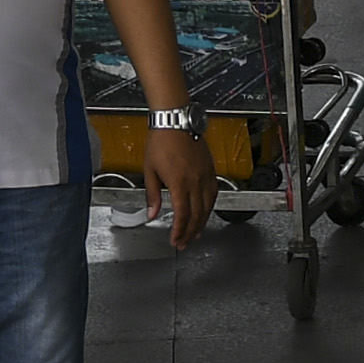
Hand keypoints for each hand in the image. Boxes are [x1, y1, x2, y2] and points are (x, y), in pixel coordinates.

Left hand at [140, 124, 217, 247]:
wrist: (175, 120)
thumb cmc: (161, 141)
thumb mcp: (149, 170)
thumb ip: (152, 194)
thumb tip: (151, 213)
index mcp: (179, 182)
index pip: (182, 214)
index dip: (179, 231)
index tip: (175, 240)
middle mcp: (195, 181)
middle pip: (197, 214)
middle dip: (190, 231)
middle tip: (184, 242)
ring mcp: (205, 175)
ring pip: (208, 206)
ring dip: (202, 222)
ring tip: (195, 233)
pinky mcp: (210, 169)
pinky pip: (214, 193)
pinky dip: (210, 206)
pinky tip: (206, 212)